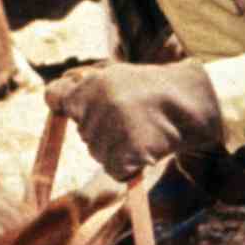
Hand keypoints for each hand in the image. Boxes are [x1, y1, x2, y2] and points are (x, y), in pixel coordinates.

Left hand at [45, 60, 222, 182]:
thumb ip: (83, 86)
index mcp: (89, 86)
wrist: (192, 103)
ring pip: (97, 153)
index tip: (76, 107)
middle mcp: (96, 108)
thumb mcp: (115, 74)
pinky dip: (128, 166)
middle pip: (81, 132)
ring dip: (115, 148)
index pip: (54, 97)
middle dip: (101, 129)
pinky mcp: (127, 154)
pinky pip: (115, 170)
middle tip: (130, 116)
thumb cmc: (152, 89)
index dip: (66, 104)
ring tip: (141, 129)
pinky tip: (145, 148)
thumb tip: (53, 100)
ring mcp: (111, 132)